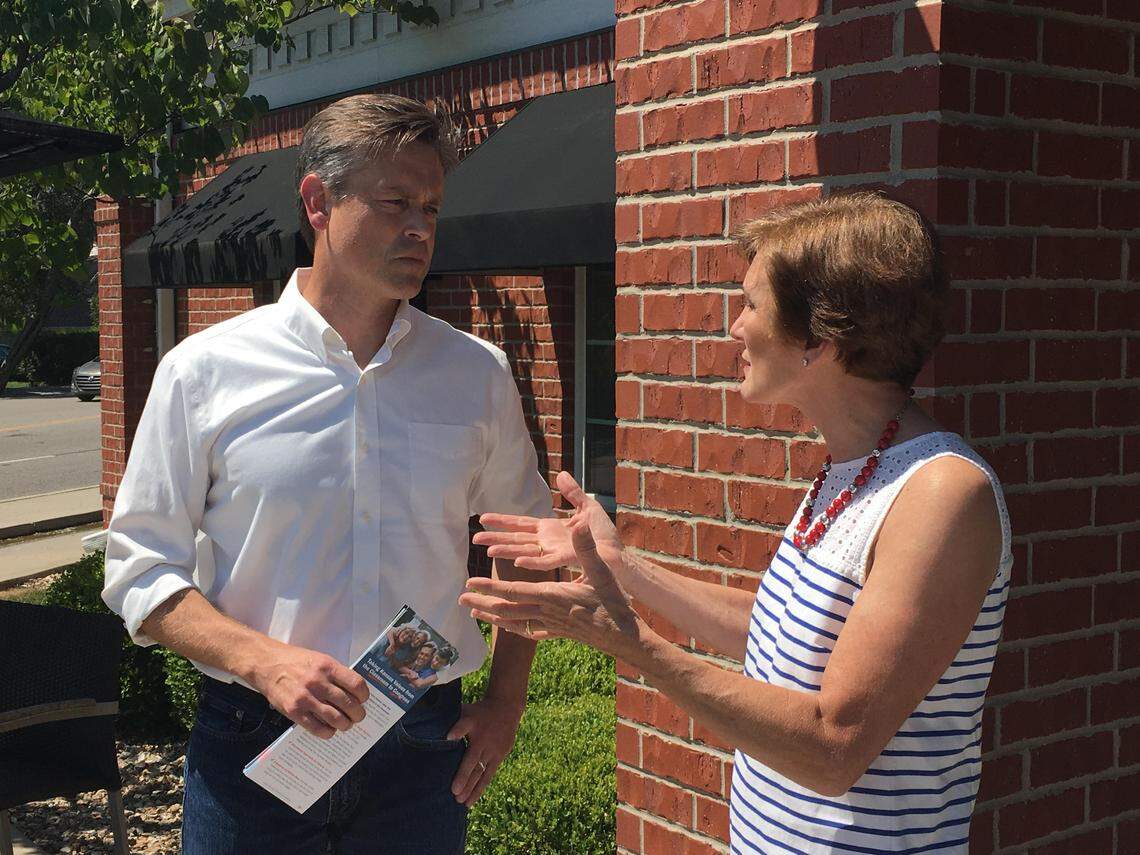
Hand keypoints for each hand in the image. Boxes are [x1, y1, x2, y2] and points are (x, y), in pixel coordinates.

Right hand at [248, 640, 368, 738]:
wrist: (266, 664)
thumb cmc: (295, 660)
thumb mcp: (319, 659)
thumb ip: (335, 674)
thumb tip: (354, 691)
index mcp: (327, 666)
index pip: (356, 684)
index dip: (364, 695)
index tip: (364, 699)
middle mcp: (318, 682)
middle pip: (349, 704)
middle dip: (358, 714)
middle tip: (358, 716)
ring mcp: (305, 698)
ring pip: (336, 718)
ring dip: (345, 724)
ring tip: (346, 724)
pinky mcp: (293, 711)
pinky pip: (316, 728)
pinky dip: (327, 732)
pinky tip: (329, 730)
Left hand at [446, 695, 524, 806]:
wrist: (506, 708)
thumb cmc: (481, 711)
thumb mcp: (468, 714)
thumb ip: (458, 726)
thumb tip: (445, 737)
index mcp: (479, 741)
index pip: (469, 762)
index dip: (462, 776)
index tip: (454, 790)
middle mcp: (488, 750)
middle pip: (477, 772)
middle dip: (468, 788)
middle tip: (458, 801)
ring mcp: (496, 754)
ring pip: (485, 776)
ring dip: (476, 790)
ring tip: (467, 804)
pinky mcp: (501, 756)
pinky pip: (491, 772)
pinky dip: (484, 783)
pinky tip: (477, 793)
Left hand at [460, 518, 646, 660]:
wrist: (625, 637)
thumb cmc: (614, 603)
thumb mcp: (601, 570)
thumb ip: (586, 547)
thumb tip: (578, 525)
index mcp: (552, 596)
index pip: (513, 592)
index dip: (489, 588)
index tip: (469, 584)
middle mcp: (547, 612)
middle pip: (507, 609)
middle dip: (482, 603)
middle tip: (460, 599)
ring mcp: (551, 626)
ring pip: (514, 622)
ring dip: (492, 617)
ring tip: (473, 613)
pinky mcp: (558, 634)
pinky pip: (528, 632)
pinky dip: (513, 628)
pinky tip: (506, 628)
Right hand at [474, 472, 625, 579]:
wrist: (619, 552)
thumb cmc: (603, 534)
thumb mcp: (587, 507)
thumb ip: (573, 493)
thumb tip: (561, 474)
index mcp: (549, 528)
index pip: (520, 524)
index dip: (502, 521)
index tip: (483, 518)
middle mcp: (547, 541)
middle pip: (516, 539)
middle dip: (495, 538)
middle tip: (474, 539)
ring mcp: (554, 552)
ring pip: (525, 551)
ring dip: (507, 551)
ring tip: (488, 551)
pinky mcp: (566, 560)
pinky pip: (546, 562)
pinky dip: (533, 562)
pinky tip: (518, 562)